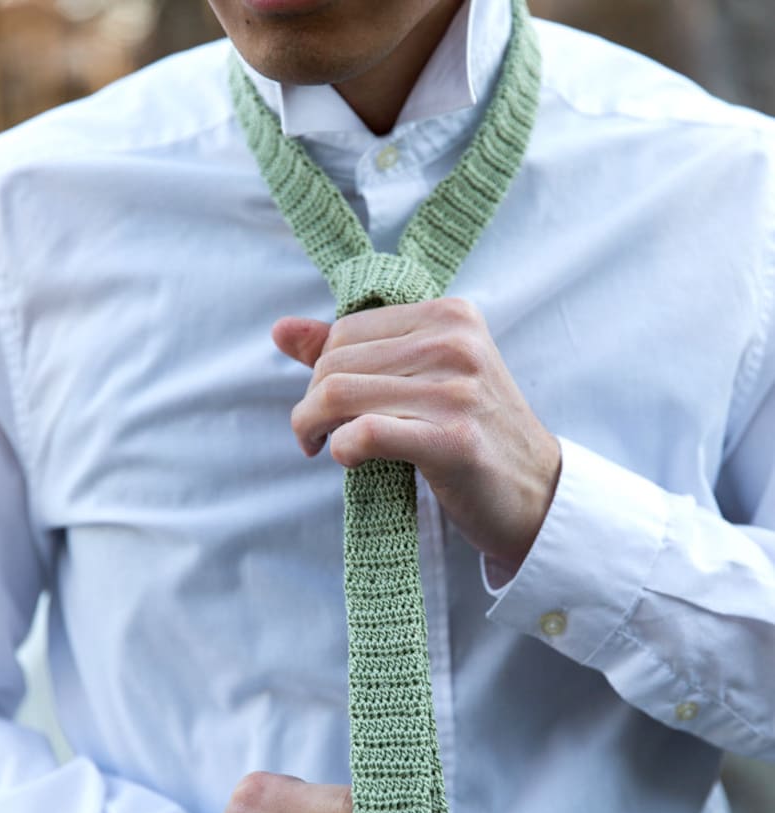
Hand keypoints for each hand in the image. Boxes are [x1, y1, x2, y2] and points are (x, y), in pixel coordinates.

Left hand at [274, 298, 561, 570]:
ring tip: (323, 446)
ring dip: (314, 427)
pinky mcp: (454, 440)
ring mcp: (457, 391)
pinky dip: (343, 449)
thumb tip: (281, 330)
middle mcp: (456, 343)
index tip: (327, 407)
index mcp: (450, 315)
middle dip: (311, 402)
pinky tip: (351, 460)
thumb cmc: (474, 436)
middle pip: (336, 361)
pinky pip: (366, 433)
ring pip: (339, 394)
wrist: (536, 493)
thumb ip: (356, 350)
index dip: (321, 370)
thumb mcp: (423, 378)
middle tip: (317, 434)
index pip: (347, 329)